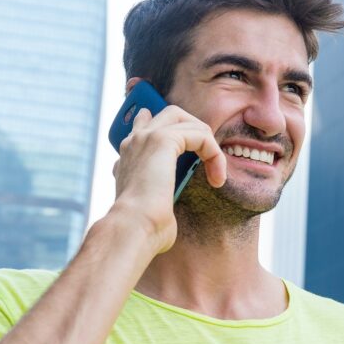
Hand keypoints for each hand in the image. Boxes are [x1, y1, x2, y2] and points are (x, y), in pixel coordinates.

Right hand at [112, 105, 227, 252]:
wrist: (133, 229)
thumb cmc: (143, 229)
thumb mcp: (152, 209)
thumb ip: (159, 198)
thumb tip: (166, 213)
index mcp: (127, 158)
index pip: (144, 125)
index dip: (170, 132)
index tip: (192, 152)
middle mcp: (133, 143)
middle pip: (169, 114)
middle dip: (194, 128)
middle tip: (208, 156)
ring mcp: (146, 137)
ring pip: (185, 119)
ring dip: (206, 141)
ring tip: (215, 169)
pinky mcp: (163, 139)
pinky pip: (200, 134)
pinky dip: (214, 154)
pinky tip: (216, 178)